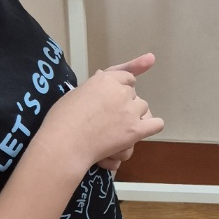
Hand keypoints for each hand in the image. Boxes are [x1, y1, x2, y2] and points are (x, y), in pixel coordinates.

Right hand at [42, 58, 163, 176]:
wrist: (64, 144)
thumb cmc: (61, 120)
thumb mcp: (75, 93)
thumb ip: (93, 86)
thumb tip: (102, 74)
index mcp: (105, 79)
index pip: (126, 77)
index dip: (121, 86)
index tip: (116, 95)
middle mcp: (121, 91)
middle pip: (133, 94)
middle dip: (124, 103)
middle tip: (108, 117)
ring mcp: (130, 111)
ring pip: (143, 107)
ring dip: (134, 115)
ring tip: (117, 127)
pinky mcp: (136, 130)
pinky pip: (156, 124)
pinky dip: (151, 126)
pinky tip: (142, 130)